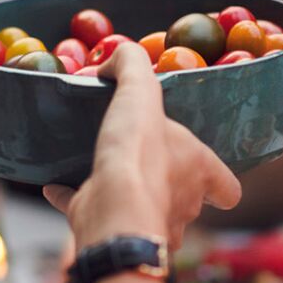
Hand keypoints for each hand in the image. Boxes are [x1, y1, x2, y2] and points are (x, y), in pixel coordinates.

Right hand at [42, 45, 241, 249]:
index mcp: (198, 172)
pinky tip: (55, 184)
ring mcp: (146, 224)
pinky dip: (73, 197)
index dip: (219, 183)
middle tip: (144, 156)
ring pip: (140, 211)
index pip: (227, 188)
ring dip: (123, 192)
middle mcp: (182, 205)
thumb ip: (134, 67)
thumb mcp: (141, 93)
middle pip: (185, 201)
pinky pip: (91, 210)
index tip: (207, 175)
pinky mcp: (108, 227)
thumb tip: (119, 55)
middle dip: (167, 183)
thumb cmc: (140, 154)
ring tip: (102, 168)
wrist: (112, 209)